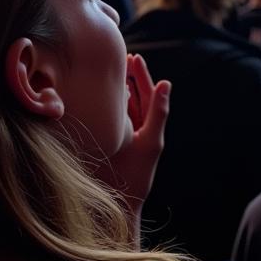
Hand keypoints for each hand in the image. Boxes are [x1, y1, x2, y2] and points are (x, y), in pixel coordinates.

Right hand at [104, 54, 170, 226]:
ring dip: (115, 88)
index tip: (134, 57)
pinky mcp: (106, 143)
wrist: (117, 204)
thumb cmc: (137, 176)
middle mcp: (135, 129)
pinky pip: (106, 118)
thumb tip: (166, 83)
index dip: (141, 75)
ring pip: (119, 106)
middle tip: (119, 57)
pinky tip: (94, 94)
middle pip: (132, 96)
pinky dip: (104, 104)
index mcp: (149, 126)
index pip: (146, 94)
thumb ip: (158, 112)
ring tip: (107, 70)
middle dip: (127, 77)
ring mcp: (121, 136)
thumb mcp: (151, 142)